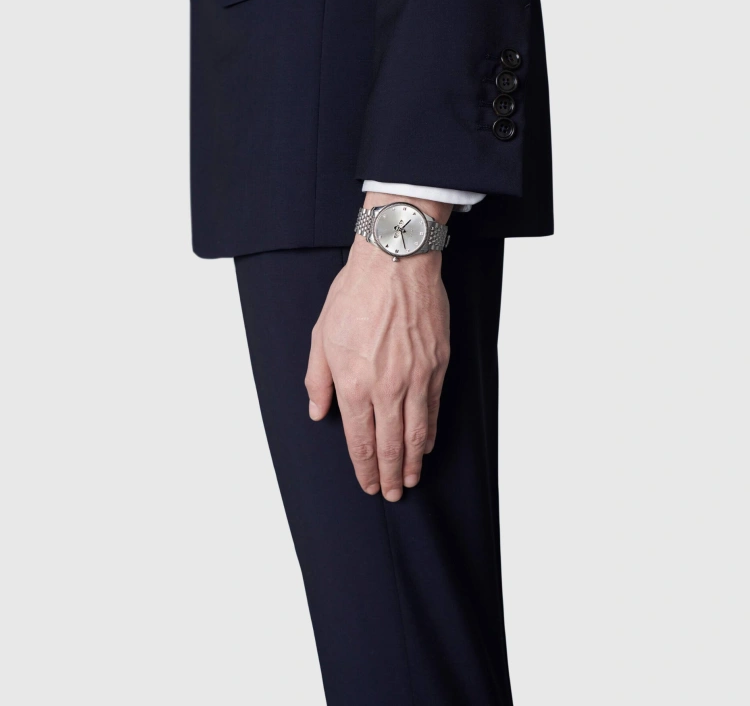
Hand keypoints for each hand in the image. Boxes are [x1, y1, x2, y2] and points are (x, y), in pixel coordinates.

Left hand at [304, 194, 450, 501]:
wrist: (395, 262)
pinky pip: (434, 408)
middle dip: (389, 474)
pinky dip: (430, 432)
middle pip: (390, 444)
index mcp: (353, 382)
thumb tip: (318, 413)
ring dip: (413, 461)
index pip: (360, 439)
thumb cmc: (354, 295)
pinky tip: (427, 445)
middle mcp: (387, 387)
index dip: (363, 467)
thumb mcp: (321, 337)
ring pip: (416, 433)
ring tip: (411, 479)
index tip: (367, 484)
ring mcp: (416, 377)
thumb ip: (317, 381)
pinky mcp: (438, 364)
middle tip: (391, 493)